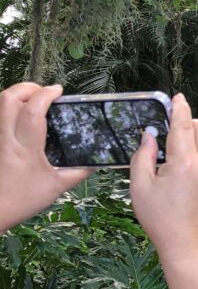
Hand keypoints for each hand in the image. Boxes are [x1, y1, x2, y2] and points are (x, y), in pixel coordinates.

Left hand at [0, 83, 90, 230]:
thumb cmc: (23, 200)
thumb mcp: (57, 187)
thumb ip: (79, 171)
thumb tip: (97, 159)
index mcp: (26, 149)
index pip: (32, 112)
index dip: (45, 95)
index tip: (59, 91)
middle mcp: (7, 139)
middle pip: (8, 99)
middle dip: (28, 87)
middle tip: (44, 92)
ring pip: (0, 104)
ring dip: (17, 95)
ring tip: (34, 100)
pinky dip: (9, 107)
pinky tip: (21, 114)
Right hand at [130, 94, 197, 261]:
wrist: (187, 242)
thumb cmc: (160, 217)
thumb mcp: (140, 186)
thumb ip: (143, 156)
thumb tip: (148, 135)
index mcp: (184, 163)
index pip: (183, 125)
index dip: (179, 108)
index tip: (178, 97)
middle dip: (189, 123)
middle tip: (172, 131)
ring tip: (182, 149)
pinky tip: (192, 162)